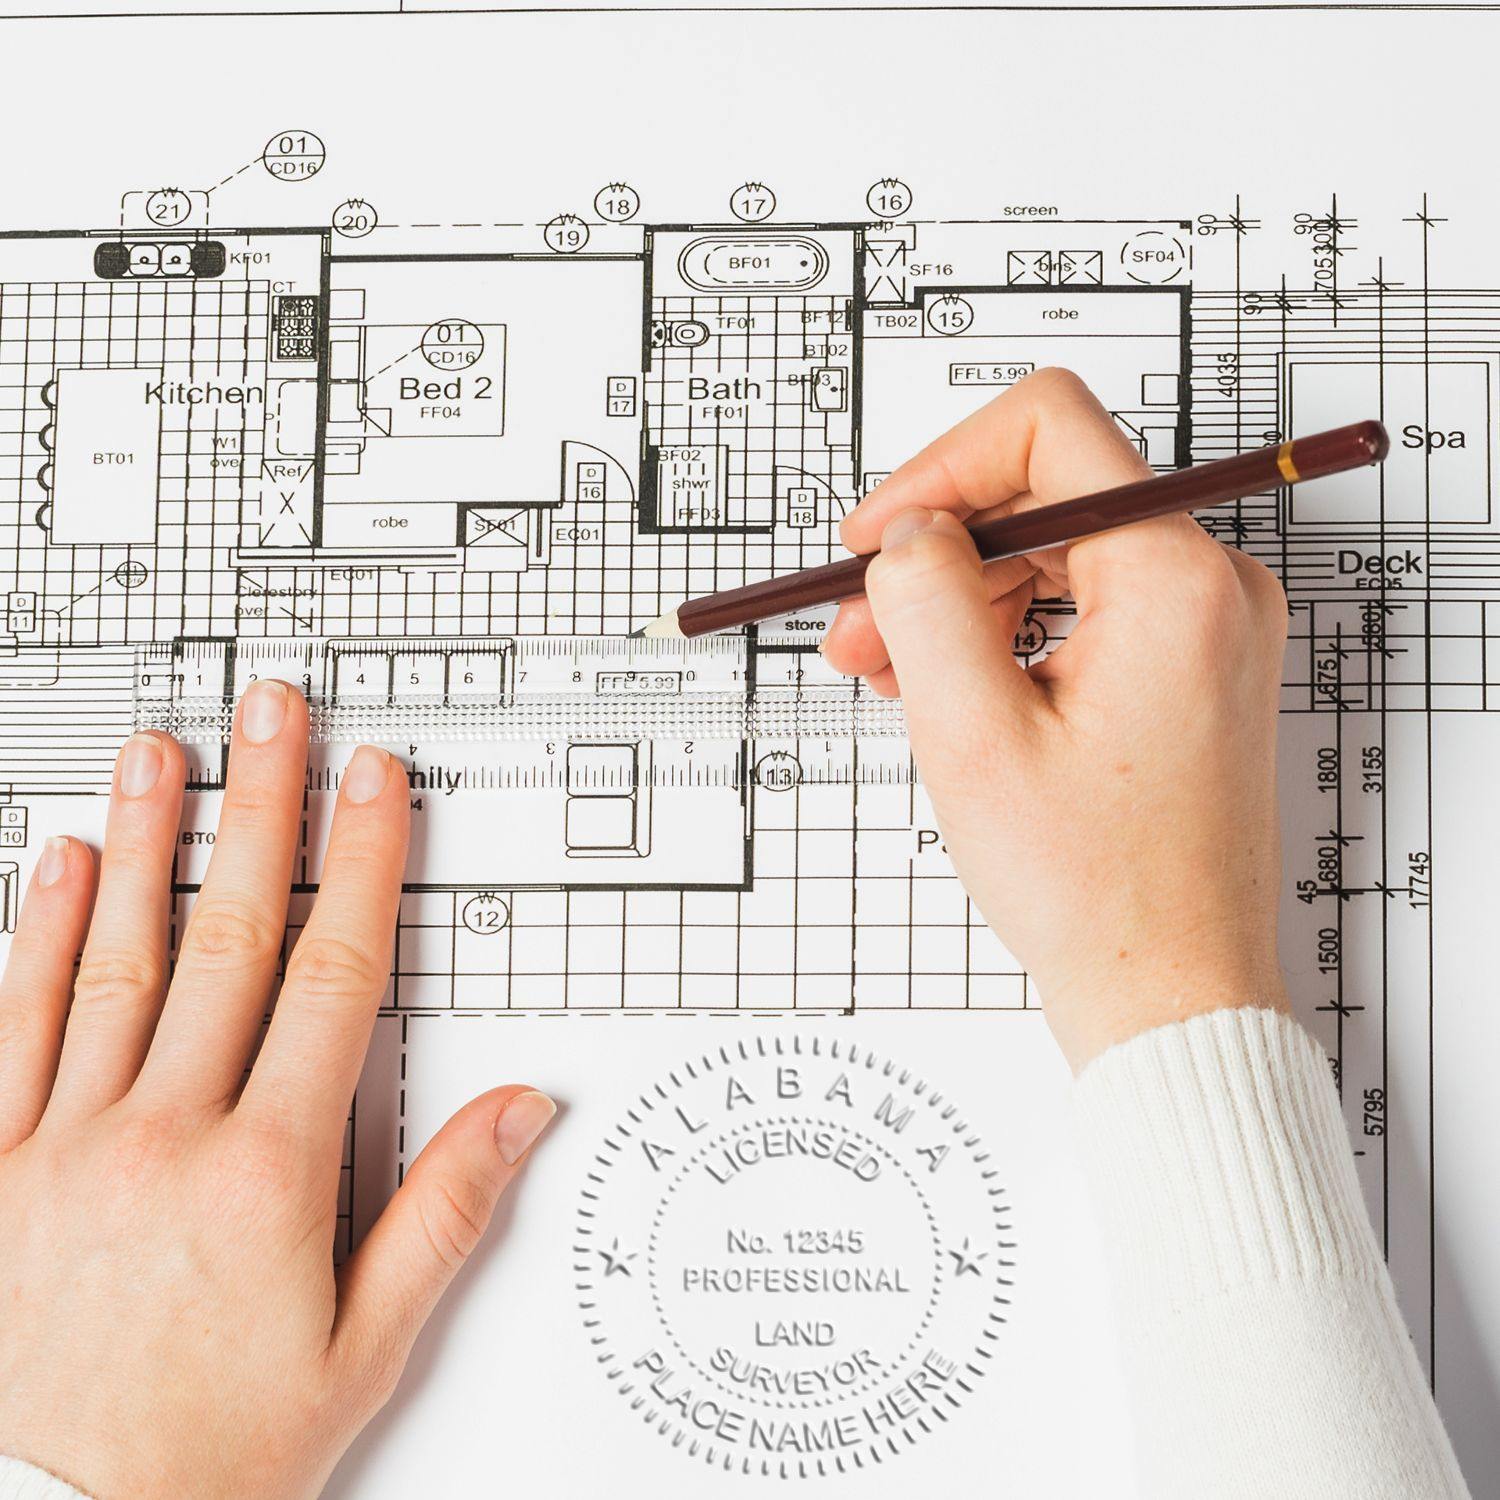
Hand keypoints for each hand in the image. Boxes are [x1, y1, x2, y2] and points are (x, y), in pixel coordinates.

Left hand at [0, 683, 554, 1498]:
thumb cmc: (206, 1456)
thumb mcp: (359, 1354)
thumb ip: (443, 1216)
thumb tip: (516, 1112)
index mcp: (266, 1174)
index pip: (331, 978)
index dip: (362, 866)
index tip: (374, 785)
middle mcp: (161, 1138)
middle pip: (228, 938)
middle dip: (260, 810)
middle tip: (272, 716)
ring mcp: (62, 1148)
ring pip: (115, 963)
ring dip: (149, 844)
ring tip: (164, 753)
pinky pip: (10, 1031)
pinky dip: (36, 939)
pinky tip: (62, 867)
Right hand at [822, 369, 1290, 1068]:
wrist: (1169, 993)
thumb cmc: (1097, 891)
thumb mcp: (973, 735)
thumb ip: (927, 600)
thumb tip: (908, 529)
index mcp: (1175, 581)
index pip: (1048, 429)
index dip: (939, 469)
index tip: (873, 538)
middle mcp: (1208, 587)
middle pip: (1044, 496)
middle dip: (935, 554)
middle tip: (854, 629)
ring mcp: (1202, 629)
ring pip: (1053, 557)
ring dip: (958, 602)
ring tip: (887, 676)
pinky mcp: (1184, 668)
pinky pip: (1078, 610)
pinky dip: (1002, 637)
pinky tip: (946, 690)